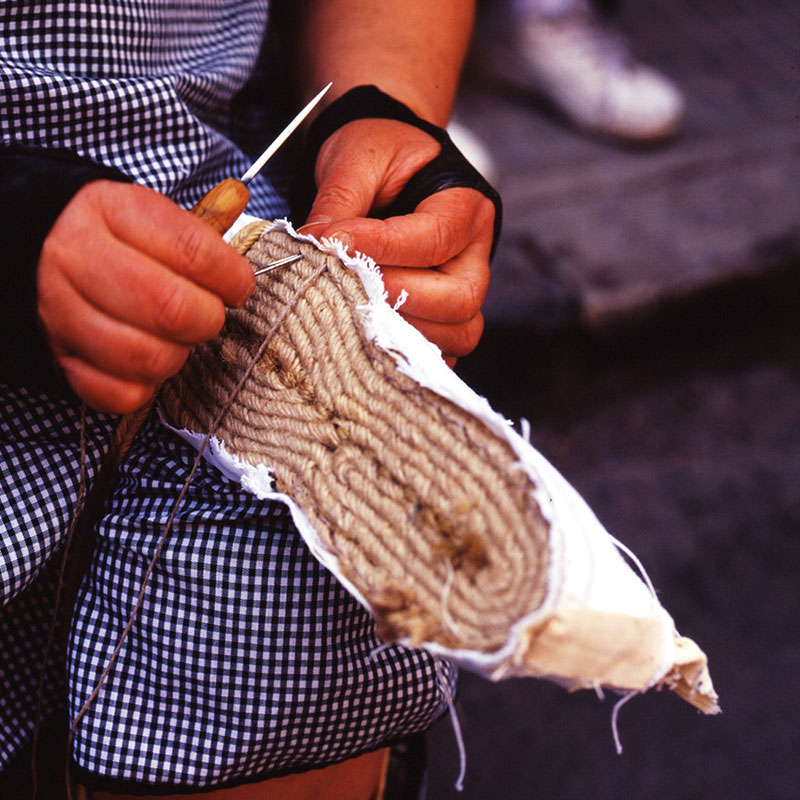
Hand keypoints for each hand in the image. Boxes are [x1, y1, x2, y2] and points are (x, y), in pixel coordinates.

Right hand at [37, 180, 254, 412]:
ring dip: (177, 355)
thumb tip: (240, 215)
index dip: (232, 278)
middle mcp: (78, 257)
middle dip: (207, 320)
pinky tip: (146, 362)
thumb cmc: (116, 238)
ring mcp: (61, 311)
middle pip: (171, 309)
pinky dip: (145, 387)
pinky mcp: (59, 357)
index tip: (238, 287)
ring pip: (147, 357)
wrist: (43, 252)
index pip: (193, 250)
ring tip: (174, 338)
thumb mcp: (151, 216)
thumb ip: (199, 230)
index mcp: (111, 210)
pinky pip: (119, 394)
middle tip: (206, 314)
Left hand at [299, 118, 494, 365]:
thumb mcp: (356, 160)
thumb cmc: (378, 155)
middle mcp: (475, 255)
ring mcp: (465, 291)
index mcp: (465, 206)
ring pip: (457, 333)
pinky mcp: (445, 320)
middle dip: (399, 297)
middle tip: (347, 283)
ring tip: (353, 306)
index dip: (383, 248)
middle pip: (460, 299)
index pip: (435, 238)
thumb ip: (338, 202)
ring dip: (402, 329)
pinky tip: (367, 330)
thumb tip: (315, 247)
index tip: (333, 242)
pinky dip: (407, 349)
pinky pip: (440, 352)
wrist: (387, 167)